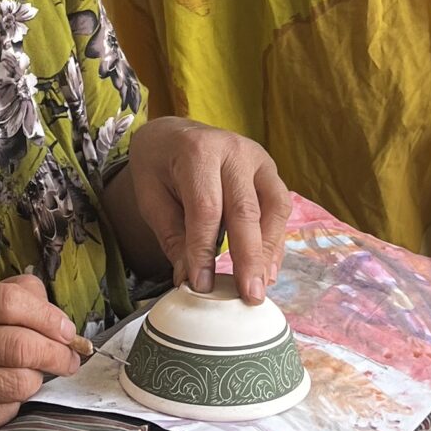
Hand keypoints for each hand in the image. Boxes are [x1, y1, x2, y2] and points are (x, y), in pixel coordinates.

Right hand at [0, 274, 83, 430]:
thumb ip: (10, 299)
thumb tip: (56, 314)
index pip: (9, 302)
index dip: (48, 315)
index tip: (67, 330)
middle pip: (20, 344)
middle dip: (57, 352)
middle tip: (70, 358)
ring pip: (20, 381)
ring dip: (39, 379)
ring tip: (36, 374)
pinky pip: (8, 410)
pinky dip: (17, 402)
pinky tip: (6, 395)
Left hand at [119, 117, 289, 302]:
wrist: (174, 134)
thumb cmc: (159, 166)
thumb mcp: (151, 197)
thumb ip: (172, 236)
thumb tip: (190, 280)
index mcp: (197, 151)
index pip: (206, 208)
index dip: (204, 250)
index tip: (202, 286)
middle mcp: (234, 150)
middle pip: (246, 210)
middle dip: (249, 258)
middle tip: (250, 296)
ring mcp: (258, 158)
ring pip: (273, 208)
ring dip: (269, 251)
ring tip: (262, 285)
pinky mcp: (270, 170)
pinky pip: (280, 207)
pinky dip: (275, 240)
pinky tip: (268, 268)